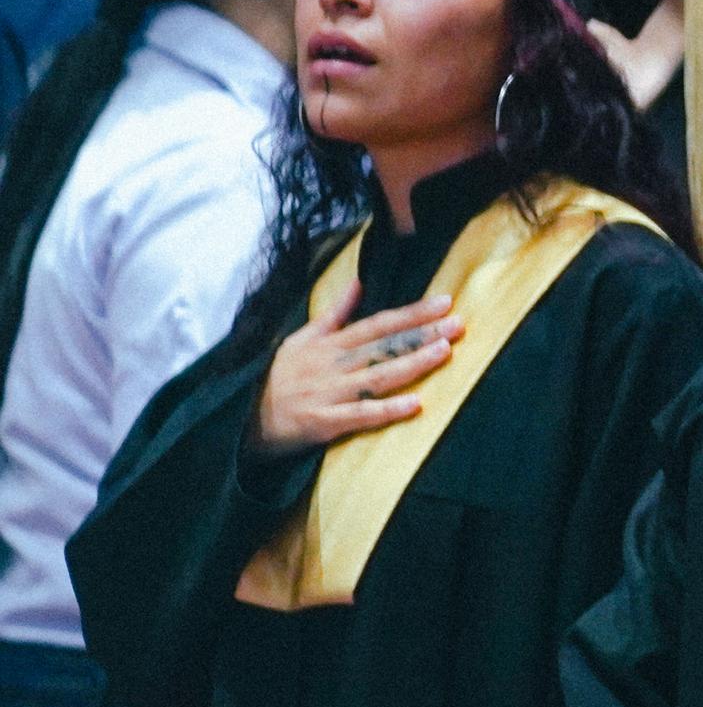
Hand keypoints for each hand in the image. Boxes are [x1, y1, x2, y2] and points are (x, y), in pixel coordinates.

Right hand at [253, 280, 457, 455]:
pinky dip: (386, 410)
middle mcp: (331, 365)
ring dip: (412, 363)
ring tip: (445, 351)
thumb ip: (334, 315)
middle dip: (422, 334)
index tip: (445, 302)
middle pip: (383, 347)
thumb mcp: (299, 340)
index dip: (412, 313)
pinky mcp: (322, 423)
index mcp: (328, 345)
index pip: (377, 324)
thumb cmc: (276, 377)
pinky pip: (359, 416)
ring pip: (377, 377)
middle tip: (458, 323)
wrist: (241, 418)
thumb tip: (357, 283)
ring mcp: (328, 393)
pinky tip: (415, 404)